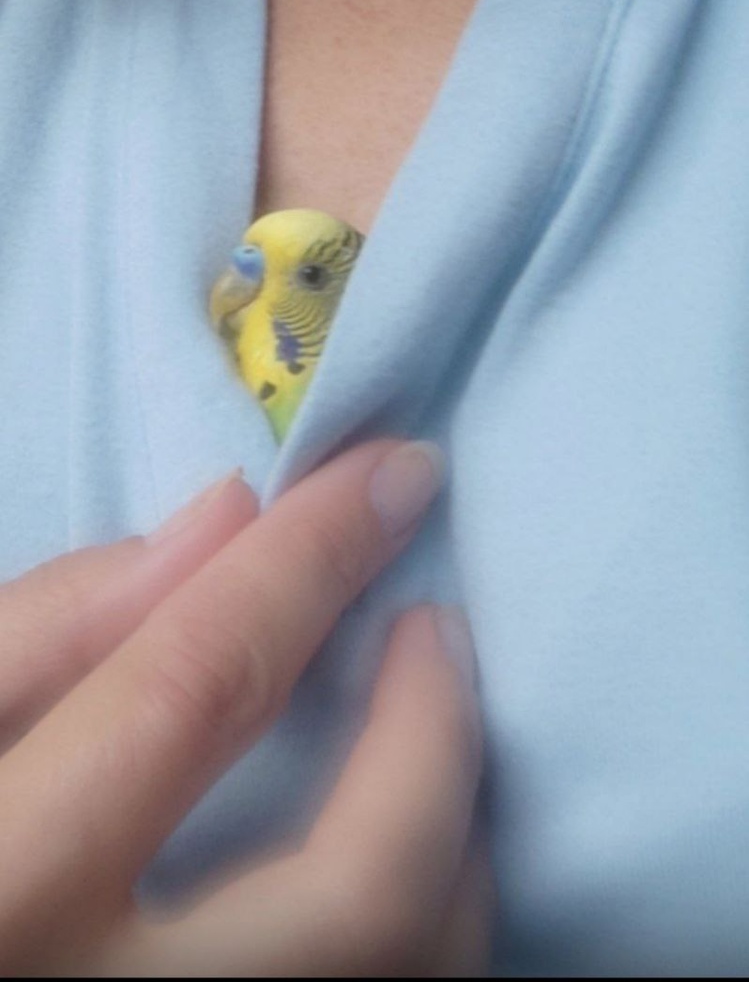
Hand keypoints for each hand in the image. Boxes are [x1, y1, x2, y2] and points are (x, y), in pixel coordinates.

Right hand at [0, 441, 487, 976]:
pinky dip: (422, 919)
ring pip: (409, 975)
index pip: (193, 691)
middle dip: (433, 734)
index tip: (395, 475)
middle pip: (358, 891)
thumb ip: (55, 624)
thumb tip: (226, 519)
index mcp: (2, 901)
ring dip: (453, 833)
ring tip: (427, 720)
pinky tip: (398, 840)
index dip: (308, 561)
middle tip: (436, 625)